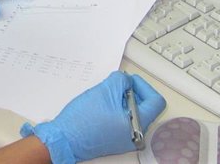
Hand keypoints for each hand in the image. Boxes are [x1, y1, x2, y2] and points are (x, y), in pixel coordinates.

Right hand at [20, 71, 165, 163]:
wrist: (64, 138)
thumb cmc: (84, 119)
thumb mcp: (105, 90)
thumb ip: (121, 80)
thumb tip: (126, 80)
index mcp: (138, 125)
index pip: (155, 101)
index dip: (143, 86)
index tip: (129, 80)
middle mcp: (135, 135)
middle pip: (145, 107)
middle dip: (132, 92)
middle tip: (117, 84)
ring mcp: (125, 139)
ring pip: (133, 113)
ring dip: (122, 99)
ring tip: (107, 93)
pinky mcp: (114, 139)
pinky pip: (122, 120)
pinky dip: (116, 108)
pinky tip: (102, 103)